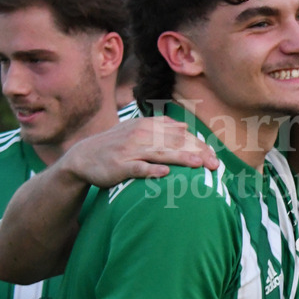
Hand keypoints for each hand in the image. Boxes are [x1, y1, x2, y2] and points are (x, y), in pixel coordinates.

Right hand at [60, 117, 216, 186]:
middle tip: (215, 164)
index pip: (179, 135)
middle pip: (174, 143)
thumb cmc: (116, 145)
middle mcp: (140, 135)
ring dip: (180, 158)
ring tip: (198, 164)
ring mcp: (129, 150)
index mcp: (148, 126)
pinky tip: (164, 173)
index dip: (199, 145)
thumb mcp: (137, 130)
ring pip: (159, 153)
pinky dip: (150, 170)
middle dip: (196, 152)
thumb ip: (160, 128)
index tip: (215, 157)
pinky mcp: (119, 165)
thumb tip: (184, 127)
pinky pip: (137, 167)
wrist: (83, 157)